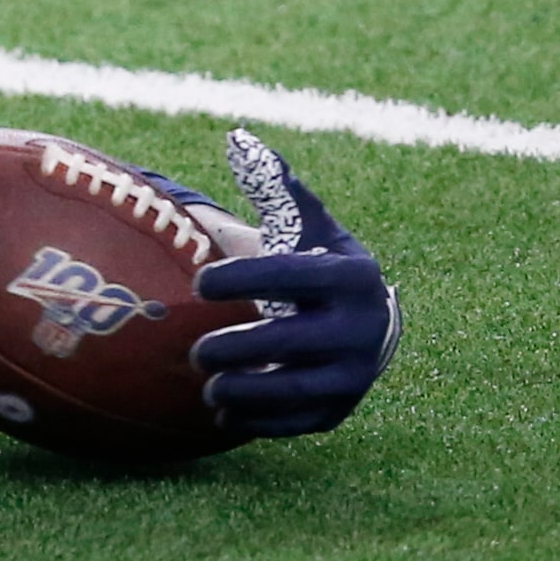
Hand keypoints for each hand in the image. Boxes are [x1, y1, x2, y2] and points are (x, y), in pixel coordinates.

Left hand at [190, 129, 400, 436]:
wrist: (359, 321)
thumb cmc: (315, 264)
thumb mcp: (304, 224)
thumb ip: (273, 186)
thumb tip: (239, 138)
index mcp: (352, 276)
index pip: (297, 277)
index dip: (248, 279)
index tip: (200, 282)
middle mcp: (363, 328)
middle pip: (297, 341)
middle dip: (242, 347)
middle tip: (196, 348)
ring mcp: (355, 374)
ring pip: (299, 390)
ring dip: (247, 391)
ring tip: (206, 384)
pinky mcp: (338, 409)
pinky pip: (298, 422)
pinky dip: (260, 422)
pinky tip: (224, 413)